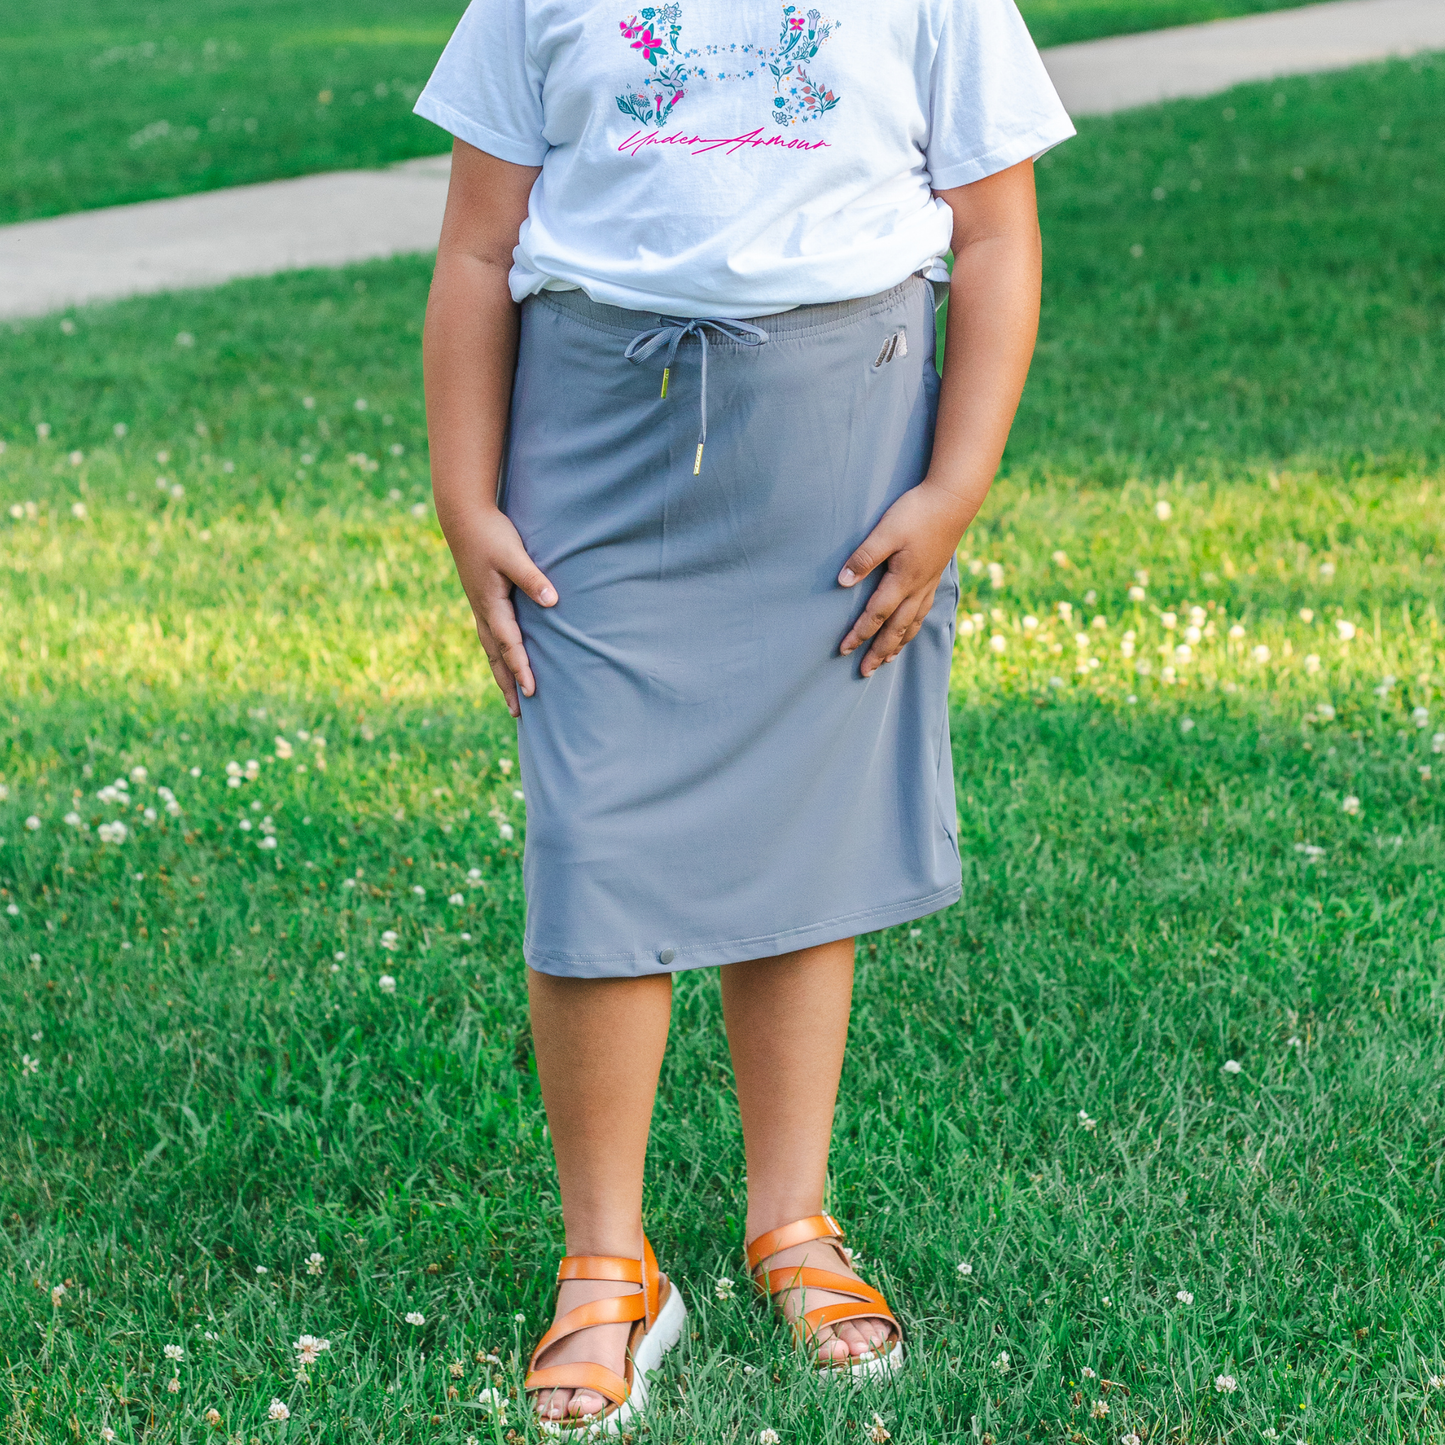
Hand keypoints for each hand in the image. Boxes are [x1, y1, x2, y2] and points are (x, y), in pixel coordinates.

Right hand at [447, 506, 556, 717]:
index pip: (509, 644)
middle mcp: (483, 611)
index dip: (521, 668)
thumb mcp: (513, 554)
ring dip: (501, 673)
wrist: (463, 517)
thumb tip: (553, 601)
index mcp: (491, 604)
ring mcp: (480, 607)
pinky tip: (504, 660)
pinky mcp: (482, 600)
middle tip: (518, 713)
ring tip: (512, 696)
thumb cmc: (490, 533)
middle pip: (496, 656)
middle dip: (508, 684)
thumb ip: (532, 578)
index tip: (533, 691)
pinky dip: (497, 654)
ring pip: (491, 649)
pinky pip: (490, 636)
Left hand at [837, 482, 969, 677]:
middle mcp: (917, 587)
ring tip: (887, 660)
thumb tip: (842, 582)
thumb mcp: (885, 531)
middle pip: (895, 628)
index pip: (876, 614)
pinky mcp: (934, 575)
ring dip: (898, 644)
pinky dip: (914, 626)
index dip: (859, 634)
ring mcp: (928, 583)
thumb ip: (864, 557)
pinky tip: (911, 628)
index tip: (843, 650)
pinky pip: (923, 611)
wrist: (954, 499)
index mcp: (902, 579)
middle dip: (878, 651)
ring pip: (912, 623)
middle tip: (864, 672)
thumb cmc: (917, 512)